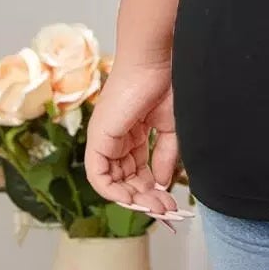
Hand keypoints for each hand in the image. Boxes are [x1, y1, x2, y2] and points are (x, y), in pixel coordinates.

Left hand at [84, 57, 183, 218]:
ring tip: (157, 205)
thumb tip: (160, 183)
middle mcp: (114, 138)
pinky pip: (99, 176)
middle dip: (146, 197)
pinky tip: (134, 198)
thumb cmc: (166, 84)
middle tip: (166, 209)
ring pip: (112, 182)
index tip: (170, 200)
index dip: (152, 188)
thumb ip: (165, 156)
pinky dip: (114, 191)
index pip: (137, 169)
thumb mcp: (170, 127)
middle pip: (125, 179)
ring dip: (134, 198)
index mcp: (132, 133)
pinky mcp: (98, 139)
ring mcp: (104, 139)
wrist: (156, 61)